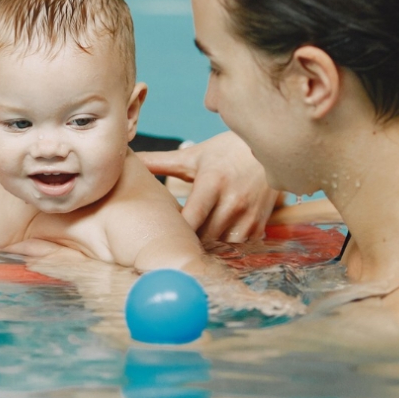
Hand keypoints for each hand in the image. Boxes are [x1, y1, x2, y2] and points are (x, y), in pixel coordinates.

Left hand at [138, 131, 282, 243]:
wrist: (269, 149)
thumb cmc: (225, 152)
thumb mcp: (192, 156)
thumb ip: (160, 162)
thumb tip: (130, 157)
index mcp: (212, 183)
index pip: (191, 219)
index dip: (175, 232)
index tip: (161, 235)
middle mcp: (232, 201)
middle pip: (204, 237)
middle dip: (187, 243)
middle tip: (171, 246)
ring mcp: (248, 215)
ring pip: (222, 246)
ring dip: (206, 248)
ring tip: (191, 247)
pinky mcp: (260, 224)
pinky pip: (239, 247)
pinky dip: (224, 248)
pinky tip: (213, 244)